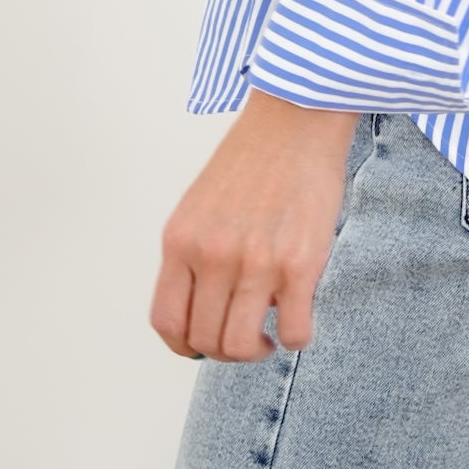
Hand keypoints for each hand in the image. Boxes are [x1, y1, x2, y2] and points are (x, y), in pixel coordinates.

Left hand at [150, 88, 361, 361]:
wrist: (298, 118)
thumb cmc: (253, 157)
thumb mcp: (201, 204)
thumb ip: (195, 253)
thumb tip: (204, 308)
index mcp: (181, 240)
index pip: (168, 322)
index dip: (184, 345)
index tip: (202, 346)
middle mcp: (212, 255)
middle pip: (206, 340)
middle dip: (225, 350)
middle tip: (245, 337)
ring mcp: (256, 261)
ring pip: (243, 346)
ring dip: (256, 351)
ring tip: (269, 336)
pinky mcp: (301, 263)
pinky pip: (293, 331)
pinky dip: (295, 337)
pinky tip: (298, 320)